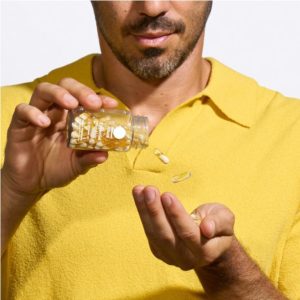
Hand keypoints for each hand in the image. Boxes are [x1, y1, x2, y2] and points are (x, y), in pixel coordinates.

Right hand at [2, 78, 117, 203]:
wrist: (32, 184)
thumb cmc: (57, 169)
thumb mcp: (77, 165)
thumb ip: (89, 159)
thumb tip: (104, 155)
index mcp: (72, 119)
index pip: (85, 100)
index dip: (98, 98)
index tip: (111, 105)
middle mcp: (56, 113)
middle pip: (65, 87)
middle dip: (80, 91)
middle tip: (93, 103)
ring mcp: (37, 116)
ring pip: (44, 91)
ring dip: (59, 94)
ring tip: (71, 104)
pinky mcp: (19, 125)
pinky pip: (22, 111)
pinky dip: (33, 112)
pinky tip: (44, 123)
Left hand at [132, 185, 234, 269]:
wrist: (209, 242)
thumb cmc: (217, 225)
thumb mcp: (225, 219)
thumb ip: (219, 222)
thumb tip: (207, 228)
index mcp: (205, 251)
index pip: (188, 233)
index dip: (176, 215)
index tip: (167, 195)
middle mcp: (186, 258)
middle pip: (166, 235)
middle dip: (155, 211)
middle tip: (149, 190)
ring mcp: (170, 257)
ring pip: (154, 234)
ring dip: (144, 210)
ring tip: (139, 190)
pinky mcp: (159, 251)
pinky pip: (148, 231)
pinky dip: (142, 212)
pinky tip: (139, 195)